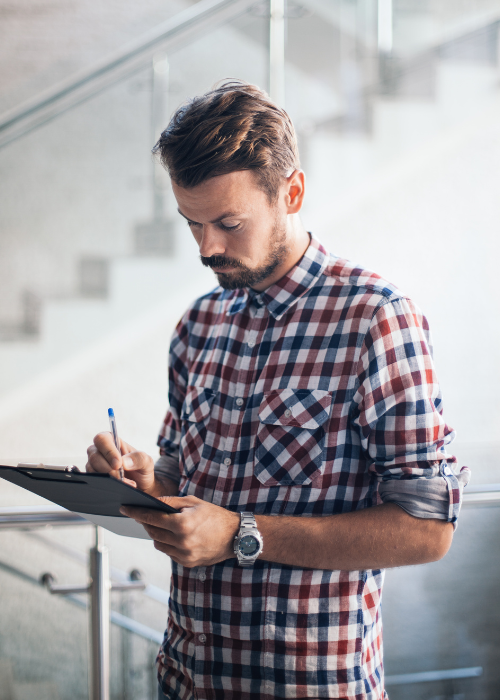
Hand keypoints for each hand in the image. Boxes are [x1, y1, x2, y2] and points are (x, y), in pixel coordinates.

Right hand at [86, 432, 156, 494]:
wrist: (141, 486)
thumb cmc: (141, 469)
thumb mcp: (146, 462)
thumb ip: (139, 458)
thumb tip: (124, 462)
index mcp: (113, 441)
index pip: (102, 439)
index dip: (108, 451)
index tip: (118, 464)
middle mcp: (101, 451)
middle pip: (94, 456)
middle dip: (109, 469)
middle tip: (122, 477)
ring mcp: (95, 464)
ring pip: (91, 468)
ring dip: (108, 478)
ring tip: (125, 483)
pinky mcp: (94, 476)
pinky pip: (93, 479)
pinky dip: (105, 484)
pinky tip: (117, 487)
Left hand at [121, 496, 239, 567]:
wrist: (235, 536)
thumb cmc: (214, 515)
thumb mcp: (193, 502)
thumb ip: (170, 502)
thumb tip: (152, 503)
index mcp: (182, 524)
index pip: (151, 517)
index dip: (136, 512)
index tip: (124, 508)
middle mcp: (181, 542)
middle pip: (152, 531)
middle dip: (146, 522)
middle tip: (144, 514)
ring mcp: (184, 555)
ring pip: (158, 544)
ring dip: (156, 534)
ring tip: (163, 525)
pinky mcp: (187, 563)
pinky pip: (168, 552)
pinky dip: (167, 543)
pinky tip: (174, 536)